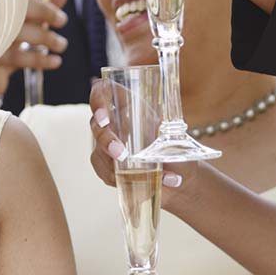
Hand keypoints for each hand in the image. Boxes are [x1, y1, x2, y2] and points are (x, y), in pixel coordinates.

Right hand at [0, 0, 67, 106]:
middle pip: (16, 7)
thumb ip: (42, 7)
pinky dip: (40, 59)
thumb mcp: (20, 24)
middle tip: (61, 20)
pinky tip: (54, 61)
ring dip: (46, 38)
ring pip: (18, 32)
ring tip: (61, 44)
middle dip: (45, 11)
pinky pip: (17, 57)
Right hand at [86, 77, 186, 195]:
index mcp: (130, 105)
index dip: (98, 99)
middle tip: (121, 154)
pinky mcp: (104, 164)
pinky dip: (121, 180)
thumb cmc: (177, 152)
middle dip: (106, 140)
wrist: (178, 175)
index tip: (105, 117)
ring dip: (115, 166)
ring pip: (98, 151)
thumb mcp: (178, 144)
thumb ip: (171, 149)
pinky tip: (139, 183)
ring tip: (142, 178)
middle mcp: (114, 121)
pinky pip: (103, 171)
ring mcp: (106, 143)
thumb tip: (166, 162)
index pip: (104, 92)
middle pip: (97, 124)